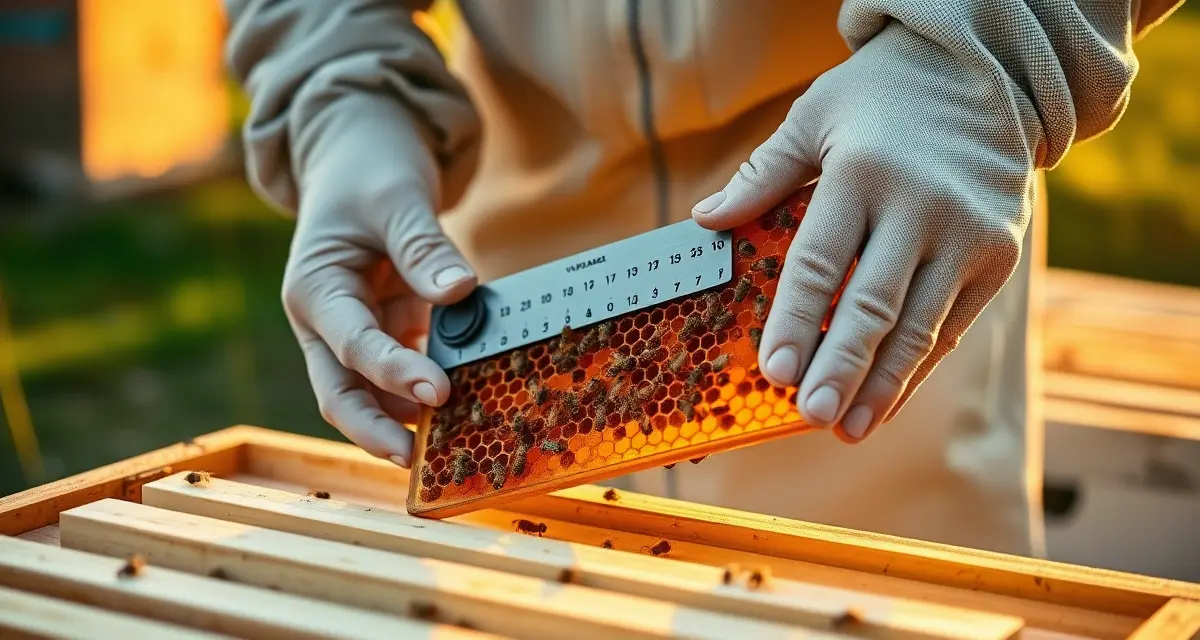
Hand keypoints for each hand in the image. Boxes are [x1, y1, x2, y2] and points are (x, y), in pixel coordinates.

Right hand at [281, 100, 477, 466]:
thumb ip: (424, 247)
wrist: (359, 148)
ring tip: (455, 440)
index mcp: (314, 288)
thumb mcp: (395, 197)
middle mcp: (326, 320)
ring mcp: (355, 328)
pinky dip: (431, 383)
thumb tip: (460, 291)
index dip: (393, 374)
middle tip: (421, 462)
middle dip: (376, 430)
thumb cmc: (369, 167)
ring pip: (371, 391)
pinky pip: (406, 366)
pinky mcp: (386, 328)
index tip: (437, 393)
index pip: (351, 345)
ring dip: (406, 416)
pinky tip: (470, 399)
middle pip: (341, 392)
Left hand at [692, 20, 1036, 441]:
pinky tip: (884, 403)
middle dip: (840, 368)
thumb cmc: (883, 96)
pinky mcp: (997, 257)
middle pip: (873, 305)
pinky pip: (950, 327)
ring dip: (881, 385)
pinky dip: (916, 370)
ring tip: (845, 428)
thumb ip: (763, 174)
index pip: (820, 261)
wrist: (991, 74)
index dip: (796, 321)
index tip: (773, 373)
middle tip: (809, 416)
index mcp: (864, 173)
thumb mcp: (815, 116)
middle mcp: (921, 207)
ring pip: (918, 327)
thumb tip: (705, 220)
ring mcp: (968, 236)